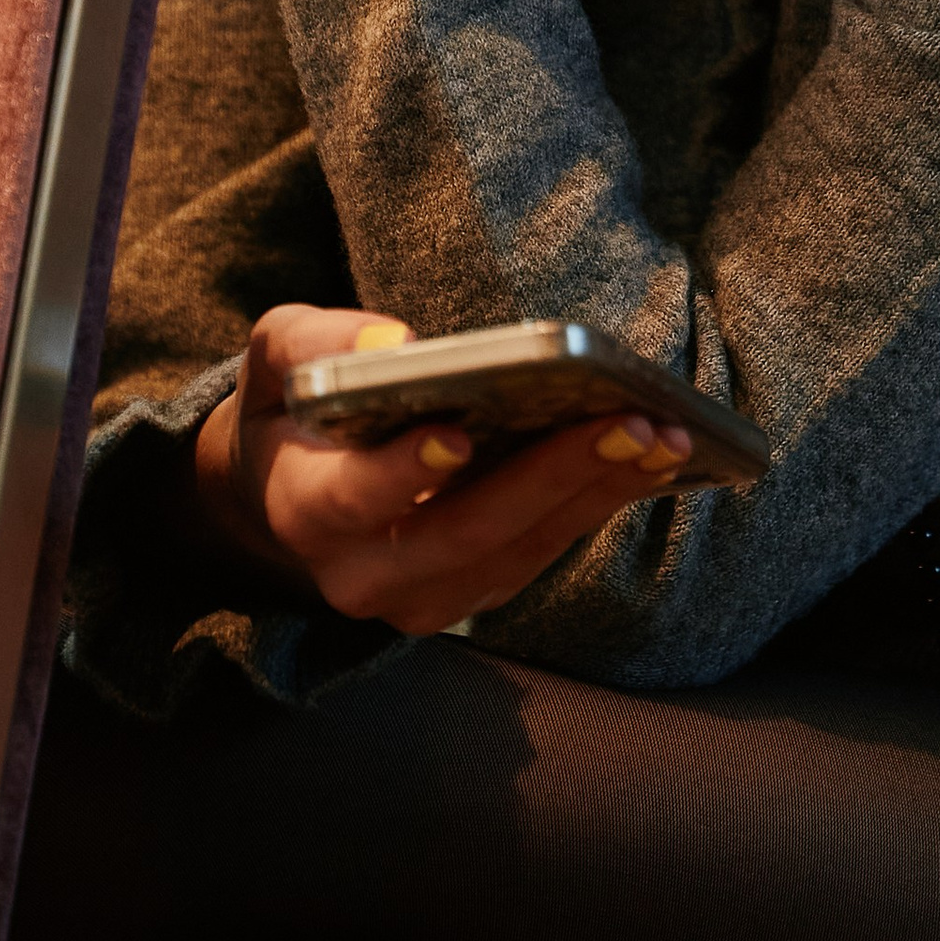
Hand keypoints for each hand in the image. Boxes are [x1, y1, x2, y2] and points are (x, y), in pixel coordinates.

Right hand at [192, 304, 698, 636]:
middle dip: (552, 475)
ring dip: (596, 492)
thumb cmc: (293, 408)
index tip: (460, 430)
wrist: (289, 491)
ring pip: (517, 551)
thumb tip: (400, 343)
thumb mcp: (277, 356)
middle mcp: (360, 572)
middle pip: (463, 533)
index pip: (352, 498)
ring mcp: (419, 597)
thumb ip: (316, 344)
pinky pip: (541, 554)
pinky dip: (597, 504)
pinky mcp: (470, 596)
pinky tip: (650, 457)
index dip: (405, 471)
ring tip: (663, 434)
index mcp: (302, 508)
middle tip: (628, 421)